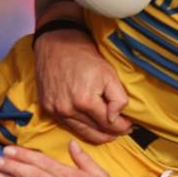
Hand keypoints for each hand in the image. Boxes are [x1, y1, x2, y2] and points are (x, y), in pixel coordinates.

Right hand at [35, 26, 130, 142]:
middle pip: (95, 132)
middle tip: (121, 129)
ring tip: (108, 130)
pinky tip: (91, 123)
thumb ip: (118, 99)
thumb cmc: (85, 56)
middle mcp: (67, 110)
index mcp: (84, 102)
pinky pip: (68, 125)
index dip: (123, 127)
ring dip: (97, 133)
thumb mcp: (109, 74)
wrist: (56, 43)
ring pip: (82, 133)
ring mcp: (55, 110)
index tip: (130, 126)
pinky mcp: (47, 108)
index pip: (109, 125)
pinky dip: (81, 127)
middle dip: (111, 132)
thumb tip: (116, 119)